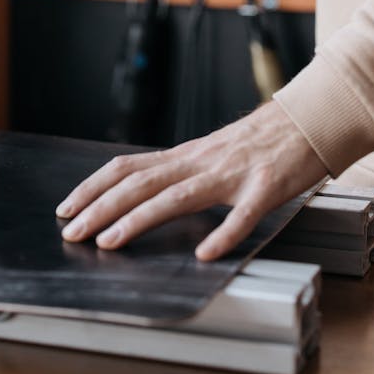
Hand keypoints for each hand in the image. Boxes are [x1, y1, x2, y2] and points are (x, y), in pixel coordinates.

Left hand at [56, 100, 327, 260]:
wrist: (306, 120)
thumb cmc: (260, 141)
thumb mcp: (211, 152)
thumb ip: (181, 171)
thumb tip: (142, 192)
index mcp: (186, 155)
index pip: (128, 168)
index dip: (93, 187)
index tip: (67, 208)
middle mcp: (201, 161)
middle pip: (140, 183)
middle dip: (101, 207)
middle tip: (72, 232)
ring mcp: (232, 174)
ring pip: (176, 196)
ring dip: (139, 219)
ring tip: (110, 241)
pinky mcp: (266, 187)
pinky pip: (242, 215)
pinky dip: (223, 234)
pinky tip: (205, 254)